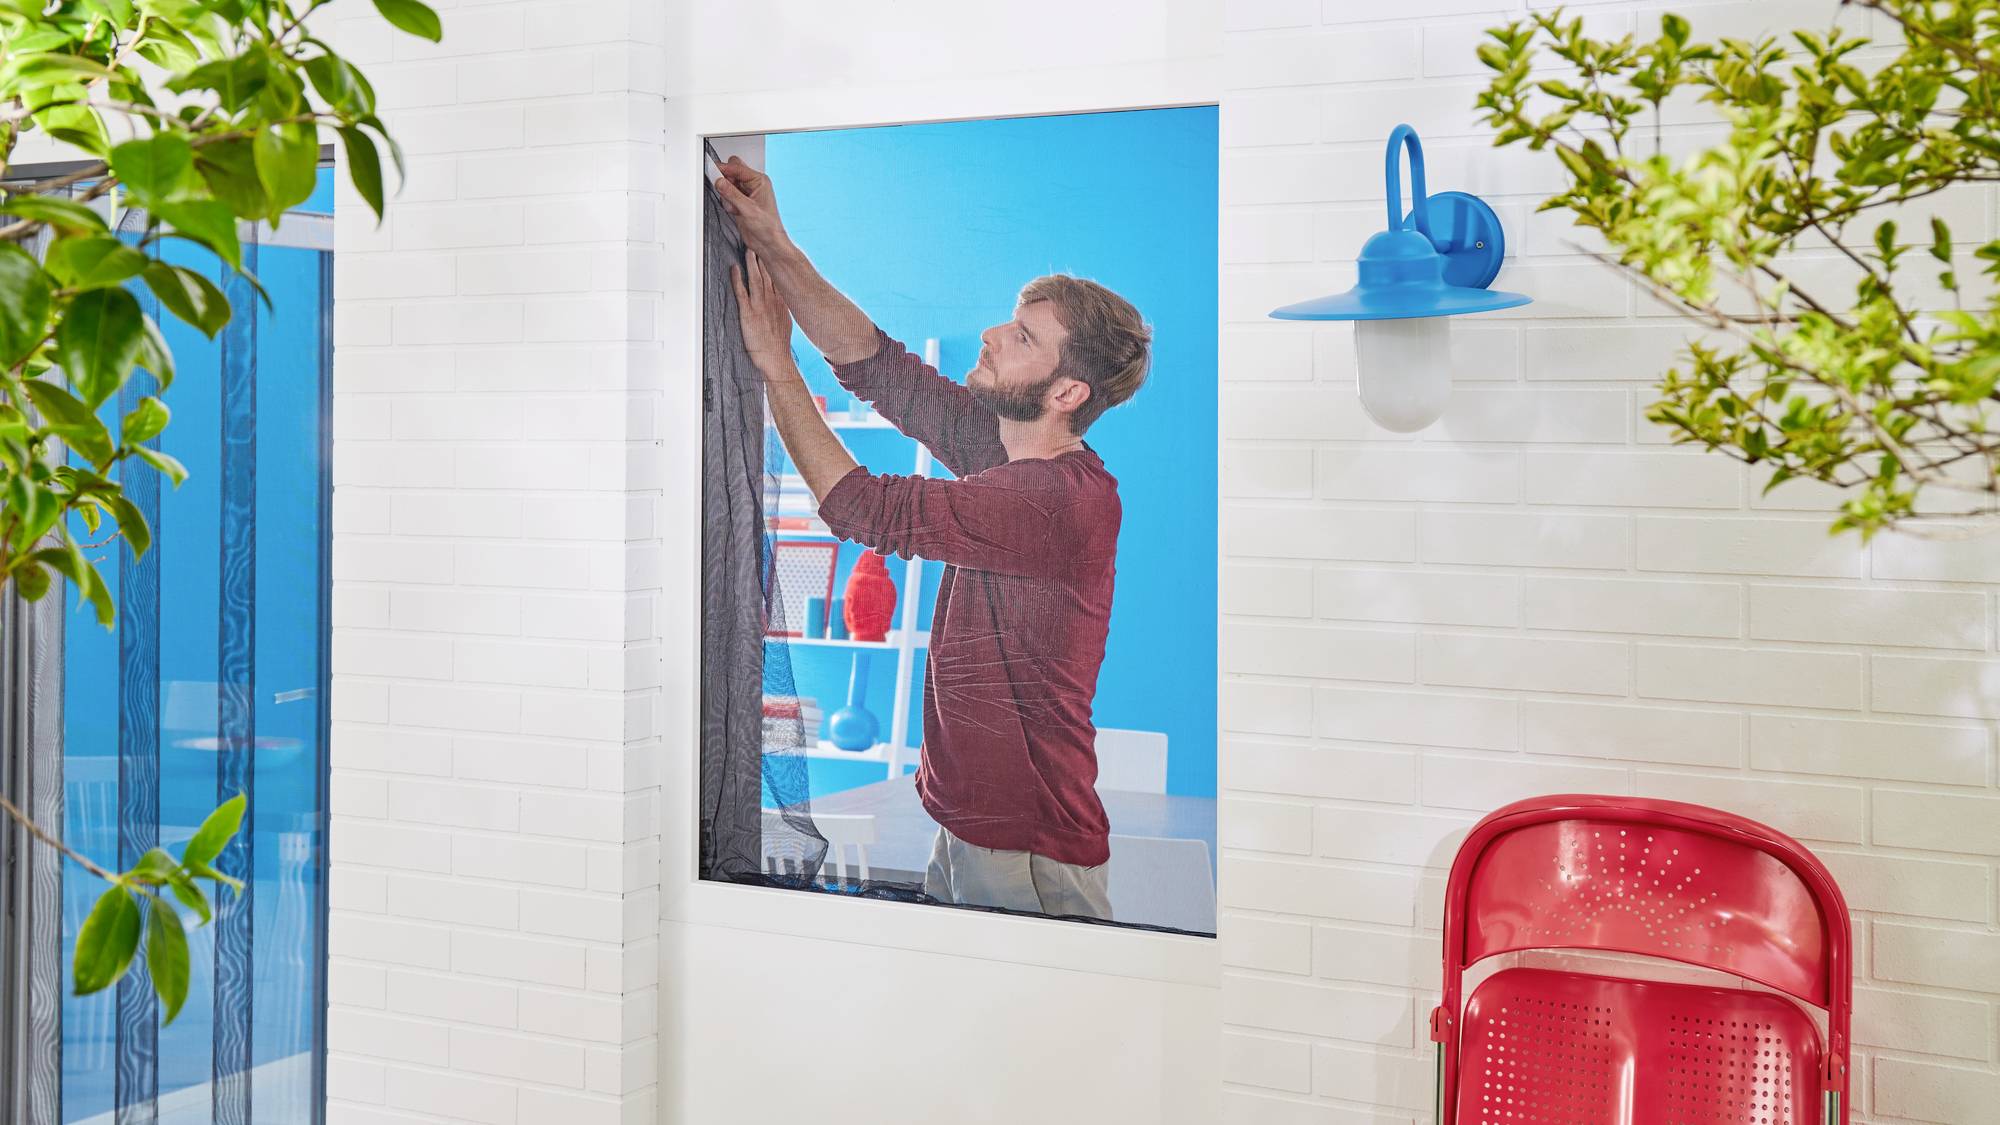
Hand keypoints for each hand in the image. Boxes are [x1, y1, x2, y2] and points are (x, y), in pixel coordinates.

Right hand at [712, 155, 789, 255]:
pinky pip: (727, 197)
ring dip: (727, 197)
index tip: (713, 171)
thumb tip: (719, 181)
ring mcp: (746, 194)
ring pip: (727, 186)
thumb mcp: (748, 209)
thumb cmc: (768, 227)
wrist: (768, 243)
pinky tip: (735, 212)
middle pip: (731, 174)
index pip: (737, 168)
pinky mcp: (740, 203)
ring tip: (736, 208)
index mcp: (759, 181)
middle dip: (725, 183)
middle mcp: (753, 185)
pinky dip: (728, 204)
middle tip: (726, 194)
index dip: (724, 169)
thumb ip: (731, 194)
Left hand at [730, 248, 795, 373]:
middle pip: (767, 274)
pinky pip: (742, 293)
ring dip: (752, 263)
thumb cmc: (778, 345)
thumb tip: (778, 299)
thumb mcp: (785, 322)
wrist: (776, 360)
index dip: (773, 262)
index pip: (777, 277)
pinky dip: (738, 280)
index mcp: (781, 302)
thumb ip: (780, 307)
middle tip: (758, 240)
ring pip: (756, 279)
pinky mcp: (749, 314)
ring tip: (748, 248)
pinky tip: (735, 268)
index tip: (770, 249)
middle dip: (763, 257)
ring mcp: (760, 306)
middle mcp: (772, 301)